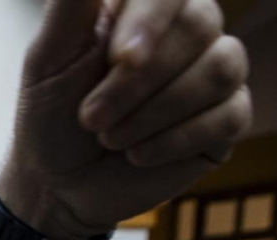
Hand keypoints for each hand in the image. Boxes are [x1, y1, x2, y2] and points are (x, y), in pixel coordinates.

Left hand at [0, 0, 250, 239]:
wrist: (58, 185)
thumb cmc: (49, 115)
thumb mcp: (47, 56)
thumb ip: (73, 1)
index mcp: (143, 6)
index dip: (151, 19)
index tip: (120, 59)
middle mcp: (186, 28)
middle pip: (200, 24)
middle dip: (137, 83)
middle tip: (90, 118)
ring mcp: (211, 71)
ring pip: (221, 68)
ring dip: (155, 113)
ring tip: (111, 137)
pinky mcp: (226, 117)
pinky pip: (229, 114)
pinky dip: (175, 141)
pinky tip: (139, 155)